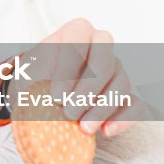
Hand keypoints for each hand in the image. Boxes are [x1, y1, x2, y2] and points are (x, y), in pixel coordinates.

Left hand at [25, 18, 137, 137]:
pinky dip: (123, 119)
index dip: (68, 69)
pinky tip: (106, 131)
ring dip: (101, 109)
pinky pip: (135, 104)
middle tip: (70, 113)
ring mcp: (116, 69)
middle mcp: (100, 45)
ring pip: (120, 84)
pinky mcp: (125, 94)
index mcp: (75, 32)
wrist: (40, 93)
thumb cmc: (35, 78)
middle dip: (89, 89)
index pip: (78, 39)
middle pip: (105, 61)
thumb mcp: (29, 73)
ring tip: (83, 128)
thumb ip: (37, 80)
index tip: (56, 96)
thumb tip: (50, 101)